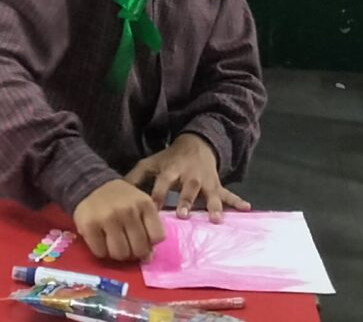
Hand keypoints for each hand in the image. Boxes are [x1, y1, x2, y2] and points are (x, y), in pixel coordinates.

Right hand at [74, 176, 166, 263]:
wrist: (92, 185)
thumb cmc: (121, 200)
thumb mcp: (141, 206)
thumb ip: (148, 229)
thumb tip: (148, 258)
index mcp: (144, 204)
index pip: (157, 237)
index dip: (150, 242)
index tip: (142, 238)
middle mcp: (128, 210)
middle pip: (139, 249)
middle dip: (134, 252)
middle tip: (127, 245)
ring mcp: (108, 218)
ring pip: (120, 254)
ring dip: (118, 253)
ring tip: (114, 243)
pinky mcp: (89, 226)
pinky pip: (100, 253)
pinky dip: (101, 252)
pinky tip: (101, 241)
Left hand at [124, 134, 247, 222]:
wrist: (196, 144)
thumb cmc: (169, 158)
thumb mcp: (151, 163)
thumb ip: (135, 177)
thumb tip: (115, 190)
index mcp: (171, 170)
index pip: (163, 183)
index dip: (158, 194)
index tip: (154, 207)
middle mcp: (189, 176)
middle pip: (188, 189)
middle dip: (187, 201)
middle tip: (184, 215)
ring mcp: (206, 181)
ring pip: (210, 194)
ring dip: (213, 206)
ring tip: (216, 218)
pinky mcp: (217, 184)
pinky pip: (228, 194)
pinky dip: (237, 201)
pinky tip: (247, 208)